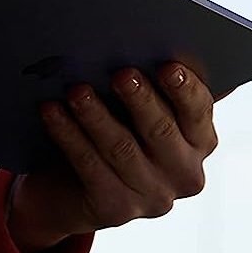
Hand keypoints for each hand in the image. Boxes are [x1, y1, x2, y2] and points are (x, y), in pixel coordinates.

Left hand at [7, 63, 218, 252]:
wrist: (70, 190)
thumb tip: (148, 43)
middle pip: (161, 131)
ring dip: (96, 115)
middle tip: (119, 73)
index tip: (168, 65)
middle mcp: (185, 173)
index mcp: (200, 141)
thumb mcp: (135, 110)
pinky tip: (51, 111)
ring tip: (76, 90)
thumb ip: (152, 85)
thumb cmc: (113, 131)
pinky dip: (68, 136)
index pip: (199, 111)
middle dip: (140, 100)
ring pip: (122, 149)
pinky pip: (89, 166)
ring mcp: (152, 198)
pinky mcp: (116, 210)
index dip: (184, 89)